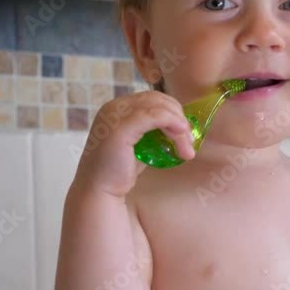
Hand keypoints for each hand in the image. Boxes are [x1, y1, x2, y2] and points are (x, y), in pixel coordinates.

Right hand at [72, 90, 195, 197]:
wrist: (99, 191)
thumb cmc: (120, 171)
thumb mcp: (140, 144)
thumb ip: (153, 131)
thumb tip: (181, 126)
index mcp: (117, 108)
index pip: (152, 98)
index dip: (173, 111)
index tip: (185, 132)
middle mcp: (114, 106)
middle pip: (157, 100)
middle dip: (179, 117)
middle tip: (190, 141)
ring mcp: (115, 115)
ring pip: (160, 108)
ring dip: (180, 125)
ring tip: (187, 148)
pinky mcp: (120, 127)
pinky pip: (155, 116)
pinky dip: (173, 123)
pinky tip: (181, 137)